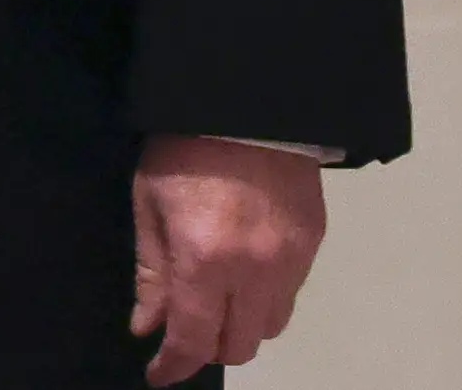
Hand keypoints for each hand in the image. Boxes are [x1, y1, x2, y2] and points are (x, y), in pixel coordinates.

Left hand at [130, 135, 326, 380]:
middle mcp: (254, 271)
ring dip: (240, 324)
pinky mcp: (313, 243)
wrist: (248, 99)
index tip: (159, 374)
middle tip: (186, 326)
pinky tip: (246, 270)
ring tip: (218, 297)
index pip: (192, 339)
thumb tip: (148, 327)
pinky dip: (266, 297)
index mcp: (204, 260)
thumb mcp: (149, 203)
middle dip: (207, 346)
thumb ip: (151, 272)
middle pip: (238, 346)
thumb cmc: (184, 147)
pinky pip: (291, 294)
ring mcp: (291, 260)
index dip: (173, 366)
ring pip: (269, 326)